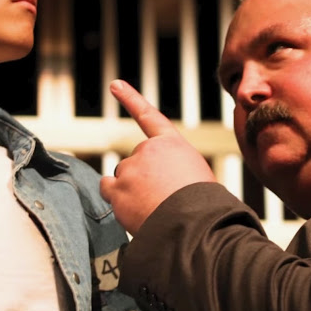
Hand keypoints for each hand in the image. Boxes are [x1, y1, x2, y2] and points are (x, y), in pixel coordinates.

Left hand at [100, 79, 216, 234]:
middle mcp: (147, 151)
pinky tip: (132, 207)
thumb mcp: (198, 174)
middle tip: (163, 198)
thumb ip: (175, 168)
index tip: (114, 84)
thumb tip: (161, 183)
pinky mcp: (117, 190)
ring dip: (132, 190)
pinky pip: (108, 188)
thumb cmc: (203, 204)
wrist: (195, 225)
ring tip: (154, 207)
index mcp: (171, 144)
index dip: (130, 98)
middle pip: (136, 161)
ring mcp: (130, 169)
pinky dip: (115, 196)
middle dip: (144, 177)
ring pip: (123, 177)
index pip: (148, 116)